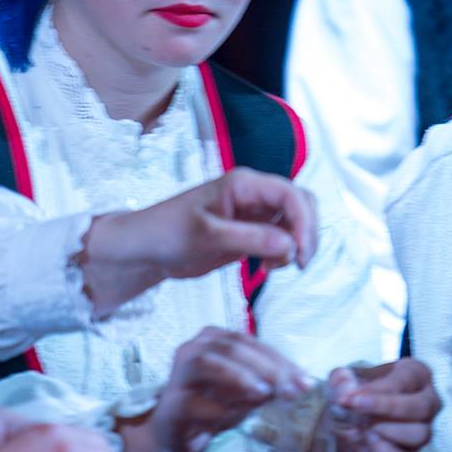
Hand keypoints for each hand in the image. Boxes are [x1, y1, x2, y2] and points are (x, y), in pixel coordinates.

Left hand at [81, 168, 317, 316]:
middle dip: (306, 233)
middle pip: (301, 204)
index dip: (304, 223)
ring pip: (295, 222)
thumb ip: (249, 238)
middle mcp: (252, 194)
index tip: (300, 254)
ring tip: (274, 267)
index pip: (290, 196)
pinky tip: (266, 267)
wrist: (145, 249)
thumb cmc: (165, 233)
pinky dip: (283, 253)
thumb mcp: (205, 237)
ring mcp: (252, 213)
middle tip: (297, 264)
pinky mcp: (249, 231)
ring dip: (296, 244)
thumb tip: (290, 245)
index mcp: (243, 184)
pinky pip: (281, 238)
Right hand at [121, 327, 310, 451]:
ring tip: (263, 393)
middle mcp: (191, 350)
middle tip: (290, 389)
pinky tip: (236, 417)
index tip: (304, 381)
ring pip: (206, 363)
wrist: (175, 435)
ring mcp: (178, 377)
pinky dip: (218, 409)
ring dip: (239, 376)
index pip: (249, 342)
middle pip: (231, 348)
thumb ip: (269, 383)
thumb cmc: (212, 406)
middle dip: (265, 368)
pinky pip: (194, 403)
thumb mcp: (246, 392)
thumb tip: (299, 384)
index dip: (279, 359)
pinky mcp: (171, 406)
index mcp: (212, 340)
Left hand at [323, 357, 441, 451]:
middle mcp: (428, 402)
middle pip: (420, 407)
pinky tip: (369, 441)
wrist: (347, 419)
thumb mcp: (345, 377)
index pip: (405, 381)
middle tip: (355, 407)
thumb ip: (343, 380)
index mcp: (416, 374)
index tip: (350, 396)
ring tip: (364, 425)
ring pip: (420, 434)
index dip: (376, 390)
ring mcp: (423, 430)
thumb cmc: (355, 391)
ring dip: (388, 430)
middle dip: (385, 407)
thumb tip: (347, 392)